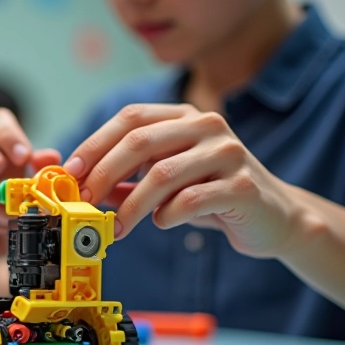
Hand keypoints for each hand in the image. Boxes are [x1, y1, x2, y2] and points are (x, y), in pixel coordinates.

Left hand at [63, 103, 302, 258]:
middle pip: (140, 142)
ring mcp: (228, 152)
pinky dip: (167, 215)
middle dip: (104, 174)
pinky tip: (163, 224)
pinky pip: (190, 200)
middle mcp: (207, 125)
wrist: (273, 218)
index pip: (130, 118)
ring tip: (116, 228)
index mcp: (184, 116)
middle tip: (83, 202)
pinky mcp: (242, 185)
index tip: (71, 172)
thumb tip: (79, 185)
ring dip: (130, 205)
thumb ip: (127, 178)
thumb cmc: (211, 197)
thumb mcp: (164, 183)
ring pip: (162, 174)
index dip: (95, 144)